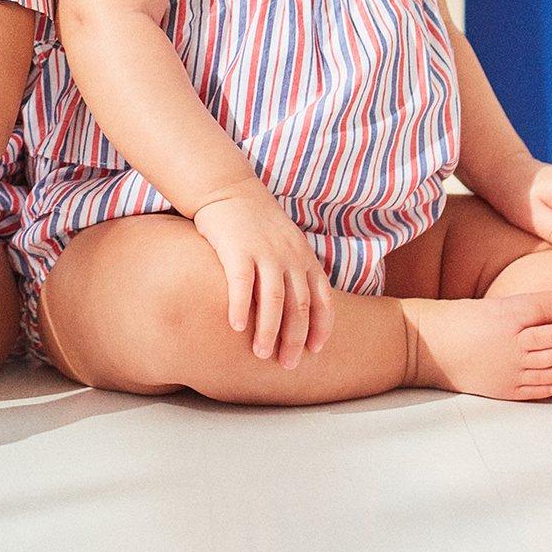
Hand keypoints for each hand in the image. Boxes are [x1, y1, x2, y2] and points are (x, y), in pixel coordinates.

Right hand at [190, 177, 334, 367]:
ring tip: (262, 354)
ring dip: (270, 331)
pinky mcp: (237, 248)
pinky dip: (240, 307)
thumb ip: (295, 269)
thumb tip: (299, 307)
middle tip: (288, 364)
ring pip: (274, 300)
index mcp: (304, 256)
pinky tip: (236, 327)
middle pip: (300, 305)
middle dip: (295, 339)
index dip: (322, 327)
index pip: (323, 298)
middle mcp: (289, 256)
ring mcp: (264, 251)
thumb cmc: (255, 220)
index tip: (316, 350)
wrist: (227, 187)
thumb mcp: (287, 240)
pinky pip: (241, 284)